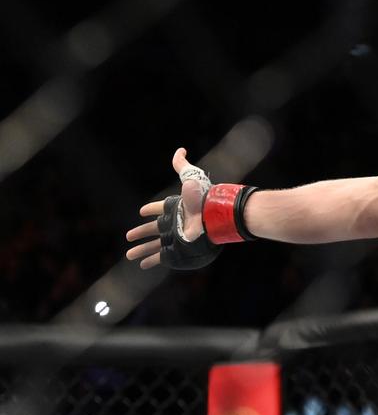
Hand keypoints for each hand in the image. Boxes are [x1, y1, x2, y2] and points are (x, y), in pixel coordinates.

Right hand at [125, 148, 208, 268]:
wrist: (213, 218)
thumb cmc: (201, 197)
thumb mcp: (190, 177)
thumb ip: (182, 165)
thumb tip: (181, 149)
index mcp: (177, 208)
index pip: (161, 209)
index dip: (152, 209)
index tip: (141, 212)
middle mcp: (175, 224)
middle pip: (154, 229)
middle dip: (141, 232)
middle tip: (128, 236)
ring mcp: (176, 238)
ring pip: (155, 245)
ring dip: (142, 249)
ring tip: (129, 255)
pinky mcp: (178, 251)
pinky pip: (162, 257)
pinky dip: (152, 261)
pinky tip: (143, 265)